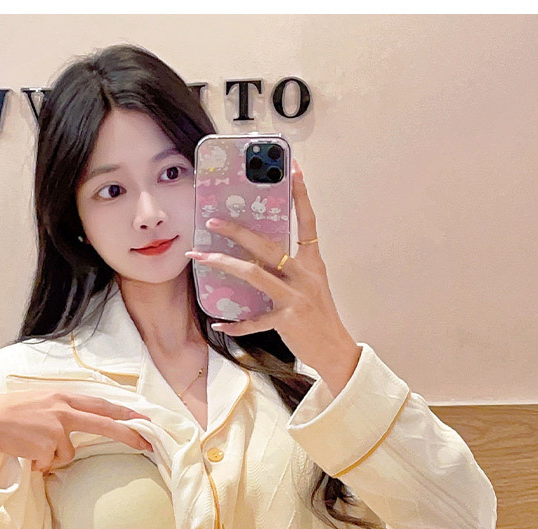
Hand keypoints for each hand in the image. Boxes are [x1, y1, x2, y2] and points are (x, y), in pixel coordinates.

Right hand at [0, 390, 152, 481]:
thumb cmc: (10, 415)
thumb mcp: (40, 403)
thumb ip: (62, 410)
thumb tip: (83, 424)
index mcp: (61, 396)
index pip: (100, 404)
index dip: (123, 412)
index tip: (144, 419)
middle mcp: (62, 409)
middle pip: (103, 423)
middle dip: (127, 433)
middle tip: (147, 443)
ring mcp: (55, 427)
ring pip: (67, 453)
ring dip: (51, 456)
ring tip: (30, 445)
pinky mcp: (46, 445)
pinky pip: (51, 463)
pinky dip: (39, 463)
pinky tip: (24, 452)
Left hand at [186, 159, 359, 378]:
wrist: (335, 350)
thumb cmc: (320, 317)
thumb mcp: (312, 285)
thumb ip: (291, 269)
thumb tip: (258, 255)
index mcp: (313, 263)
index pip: (308, 221)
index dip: (301, 194)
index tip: (293, 168)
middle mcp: (305, 276)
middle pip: (268, 245)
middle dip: (238, 231)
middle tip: (214, 220)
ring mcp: (295, 298)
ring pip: (254, 275)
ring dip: (224, 264)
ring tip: (202, 256)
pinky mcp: (287, 321)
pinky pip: (254, 321)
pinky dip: (236, 324)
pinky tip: (219, 323)